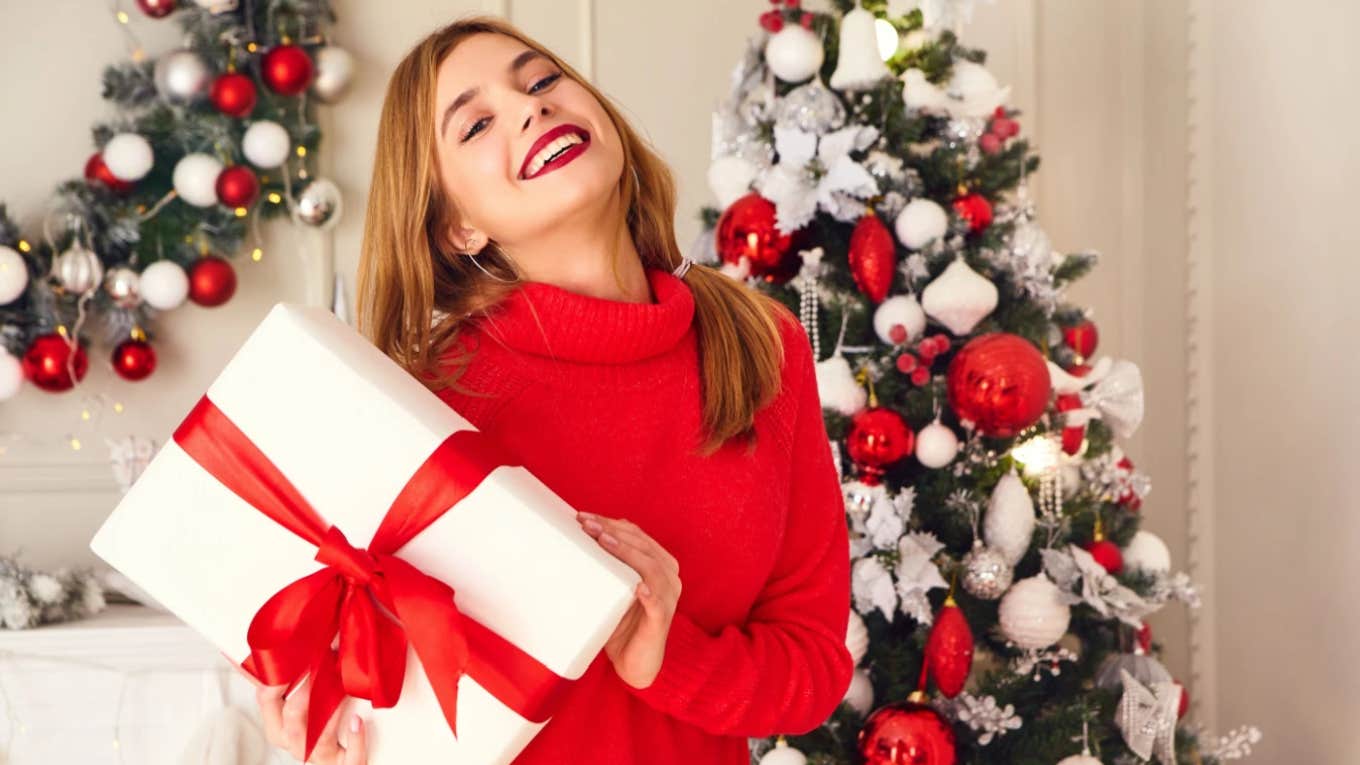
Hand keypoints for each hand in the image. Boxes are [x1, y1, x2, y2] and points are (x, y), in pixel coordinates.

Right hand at [224, 654, 368, 764]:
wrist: (344, 762)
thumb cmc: (320, 728)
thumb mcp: (302, 703)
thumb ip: (291, 676)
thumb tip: (282, 637)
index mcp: (277, 725)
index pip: (266, 696)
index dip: (279, 672)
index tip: (298, 647)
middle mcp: (294, 744)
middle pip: (292, 717)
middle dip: (308, 689)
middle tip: (325, 663)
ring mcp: (318, 759)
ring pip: (317, 738)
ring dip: (332, 710)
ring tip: (345, 687)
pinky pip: (349, 759)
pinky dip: (355, 741)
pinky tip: (359, 721)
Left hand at [575, 511, 681, 688]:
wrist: (634, 664)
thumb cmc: (620, 622)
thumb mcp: (612, 588)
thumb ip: (604, 566)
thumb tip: (566, 541)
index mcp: (659, 564)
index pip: (637, 534)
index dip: (611, 522)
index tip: (583, 516)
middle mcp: (669, 577)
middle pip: (643, 545)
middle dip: (613, 531)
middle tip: (585, 525)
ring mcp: (668, 598)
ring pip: (651, 567)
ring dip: (626, 552)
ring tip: (603, 542)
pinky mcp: (662, 621)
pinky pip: (658, 603)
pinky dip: (648, 593)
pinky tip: (638, 588)